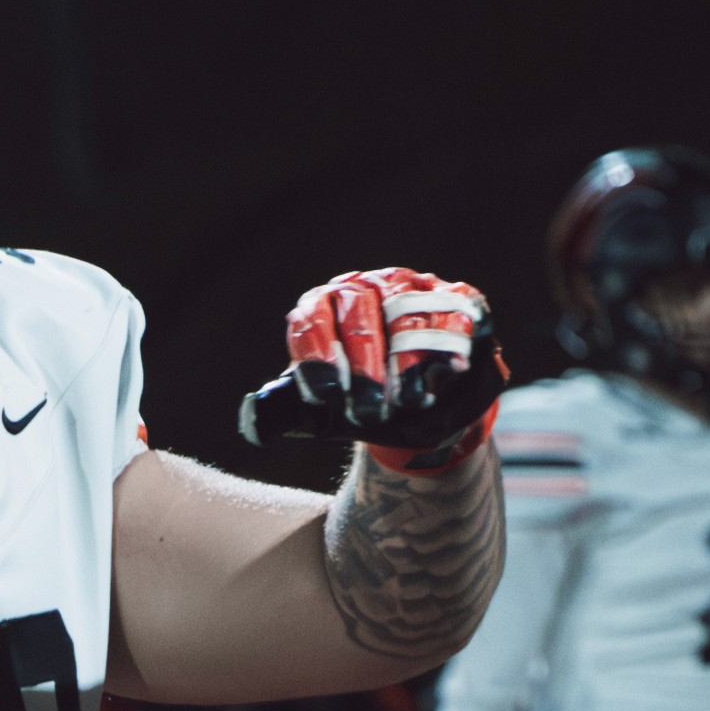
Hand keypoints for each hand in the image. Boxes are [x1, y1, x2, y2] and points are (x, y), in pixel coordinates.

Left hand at [249, 267, 503, 470]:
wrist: (418, 400)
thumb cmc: (363, 398)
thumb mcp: (326, 405)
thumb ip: (292, 410)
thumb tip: (256, 424)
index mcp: (325, 306)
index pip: (312, 316)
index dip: (317, 355)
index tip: (326, 395)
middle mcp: (365, 287)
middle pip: (358, 308)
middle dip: (363, 364)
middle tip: (367, 409)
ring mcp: (411, 287)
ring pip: (406, 310)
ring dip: (406, 359)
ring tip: (407, 399)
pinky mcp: (453, 299)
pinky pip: (452, 310)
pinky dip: (450, 341)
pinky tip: (447, 372)